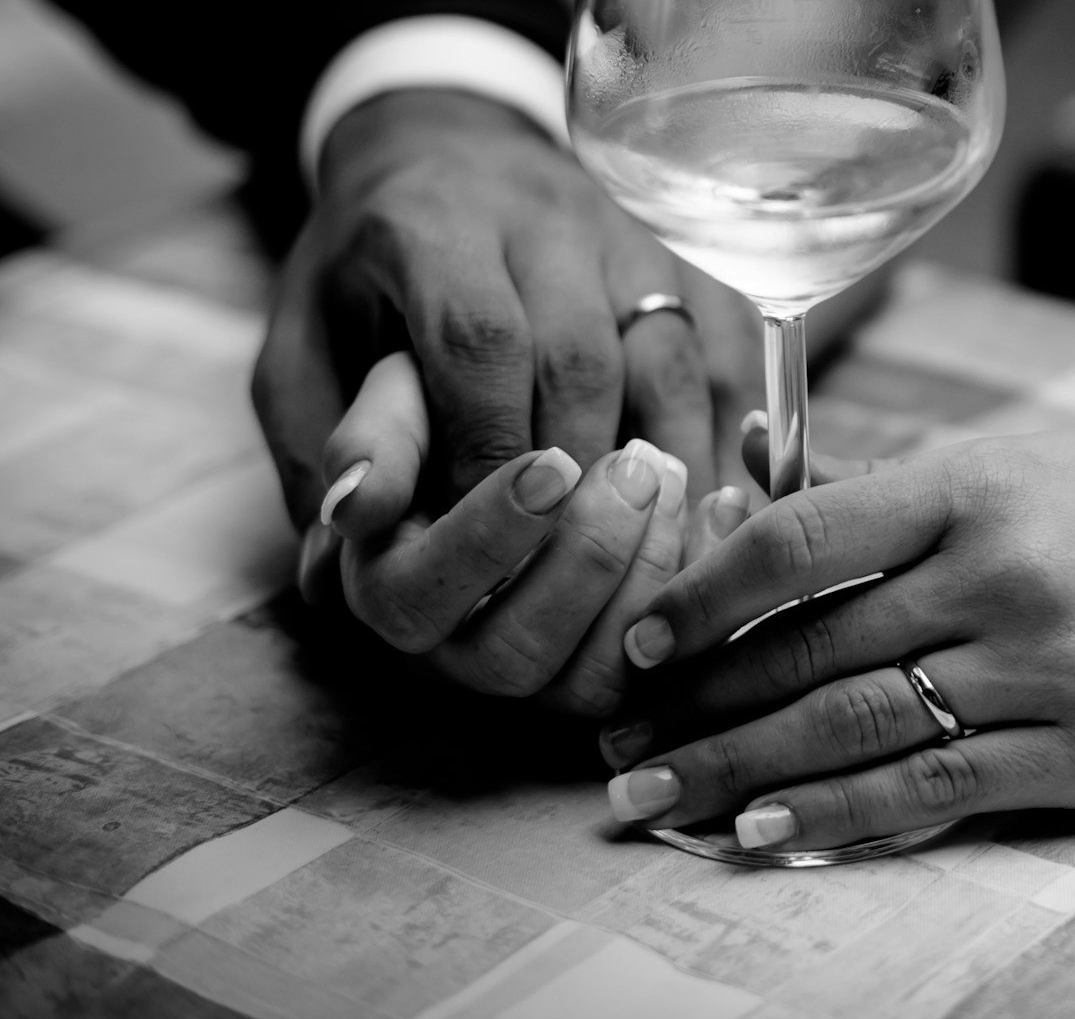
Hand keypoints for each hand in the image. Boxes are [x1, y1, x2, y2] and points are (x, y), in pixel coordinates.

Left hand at [254, 87, 767, 532]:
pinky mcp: (691, 253)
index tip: (485, 542)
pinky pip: (729, 350)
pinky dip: (723, 431)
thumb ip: (328, 439)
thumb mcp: (306, 344)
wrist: (446, 145)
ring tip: (639, 549)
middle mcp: (544, 216)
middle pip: (582, 357)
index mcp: (434, 227)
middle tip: (557, 565)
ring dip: (657, 466)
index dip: (488, 449)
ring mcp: (630, 230)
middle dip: (570, 474)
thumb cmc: (369, 270)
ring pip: (670, 356)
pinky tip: (705, 500)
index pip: (479, 339)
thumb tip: (352, 538)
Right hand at [293, 353, 760, 713]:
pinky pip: (667, 663)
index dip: (491, 534)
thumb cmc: (454, 402)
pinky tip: (723, 500)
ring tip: (673, 475)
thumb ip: (375, 438)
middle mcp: (458, 654)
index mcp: (393, 591)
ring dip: (646, 575)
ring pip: (593, 679)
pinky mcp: (620, 665)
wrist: (525, 416)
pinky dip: (700, 582)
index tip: (553, 458)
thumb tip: (350, 507)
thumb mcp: (405, 394)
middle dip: (587, 557)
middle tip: (636, 462)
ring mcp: (543, 672)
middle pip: (515, 656)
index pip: (421, 598)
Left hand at [589, 435, 1074, 851]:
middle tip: (615, 744)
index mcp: (986, 477)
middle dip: (697, 703)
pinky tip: (770, 835)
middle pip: (812, 644)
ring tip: (659, 800)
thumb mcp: (1045, 459)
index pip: (806, 535)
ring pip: (856, 723)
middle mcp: (1009, 567)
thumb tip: (762, 498)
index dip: (707, 592)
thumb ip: (912, 486)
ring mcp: (1049, 665)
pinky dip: (841, 818)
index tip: (646, 637)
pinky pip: (937, 791)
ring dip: (741, 771)